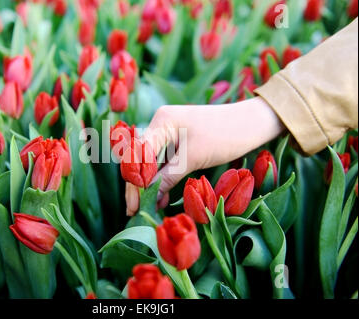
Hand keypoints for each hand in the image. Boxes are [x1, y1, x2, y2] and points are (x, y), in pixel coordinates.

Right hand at [125, 96, 284, 215]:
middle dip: (137, 185)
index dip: (134, 181)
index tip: (134, 205)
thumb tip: (149, 197)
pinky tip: (159, 198)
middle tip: (133, 211)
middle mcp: (160, 125)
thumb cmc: (226, 135)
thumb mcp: (194, 158)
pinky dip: (161, 179)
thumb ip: (168, 176)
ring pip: (151, 163)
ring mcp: (168, 133)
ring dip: (149, 185)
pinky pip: (163, 162)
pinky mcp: (177, 142)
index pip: (138, 155)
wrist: (252, 123)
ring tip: (146, 208)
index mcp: (161, 122)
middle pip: (141, 159)